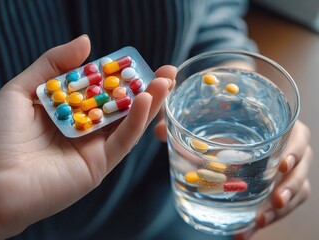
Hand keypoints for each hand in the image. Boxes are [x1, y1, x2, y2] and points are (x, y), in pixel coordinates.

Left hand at [0, 35, 176, 238]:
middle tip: (167, 71)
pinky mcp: (99, 165)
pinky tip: (144, 100)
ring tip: (166, 80)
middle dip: (145, 87)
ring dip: (149, 101)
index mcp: (67, 110)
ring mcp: (93, 147)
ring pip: (128, 122)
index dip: (119, 74)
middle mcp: (84, 128)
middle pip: (120, 105)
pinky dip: (136, 121)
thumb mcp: (21, 90)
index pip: (100, 88)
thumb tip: (87, 40)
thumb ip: (53, 63)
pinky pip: (122, 141)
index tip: (136, 60)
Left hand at [155, 109, 310, 238]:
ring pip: (295, 188)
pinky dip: (269, 216)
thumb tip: (159, 132)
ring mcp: (281, 164)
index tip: (283, 164)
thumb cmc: (223, 104)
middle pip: (299, 168)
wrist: (230, 105)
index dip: (296, 150)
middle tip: (274, 201)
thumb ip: (181, 118)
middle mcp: (284, 144)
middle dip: (290, 188)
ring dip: (281, 208)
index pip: (298, 135)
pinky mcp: (272, 180)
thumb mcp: (206, 106)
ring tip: (259, 221)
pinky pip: (281, 200)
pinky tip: (247, 229)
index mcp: (276, 121)